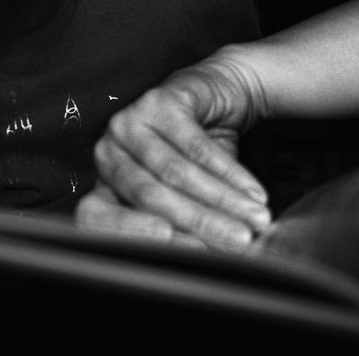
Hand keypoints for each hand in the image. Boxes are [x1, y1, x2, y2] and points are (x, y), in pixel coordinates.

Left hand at [74, 50, 272, 252]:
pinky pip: (197, 146)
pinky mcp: (160, 101)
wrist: (217, 96)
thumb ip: (186, 226)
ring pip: (176, 173)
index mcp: (103, 183)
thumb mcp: (186, 195)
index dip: (146, 242)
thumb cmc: (197, 153)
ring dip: (223, 200)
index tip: (192, 256)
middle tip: (239, 241)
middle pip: (150, 197)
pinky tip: (251, 190)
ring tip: (254, 217)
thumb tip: (212, 262)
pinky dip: (230, 173)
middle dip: (201, 224)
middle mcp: (108, 151)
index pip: (105, 221)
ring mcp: (130, 122)